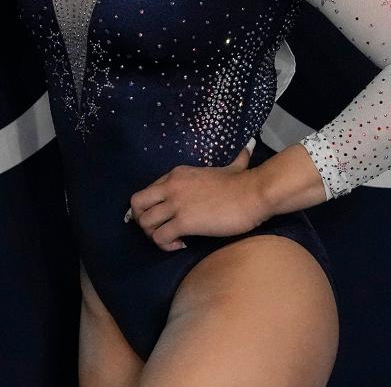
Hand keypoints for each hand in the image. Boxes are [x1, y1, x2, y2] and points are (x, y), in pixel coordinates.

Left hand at [124, 146, 270, 251]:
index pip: (148, 191)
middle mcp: (171, 186)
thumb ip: (236, 158)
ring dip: (154, 236)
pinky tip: (181, 245)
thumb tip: (250, 145)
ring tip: (171, 240)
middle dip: (141, 220)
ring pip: (144, 223)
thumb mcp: (232, 166)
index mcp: (177, 174)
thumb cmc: (244, 183)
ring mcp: (176, 204)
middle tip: (158, 230)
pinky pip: (160, 237)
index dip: (152, 207)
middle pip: (137, 203)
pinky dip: (166, 246)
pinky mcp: (183, 222)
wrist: (253, 194)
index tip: (166, 217)